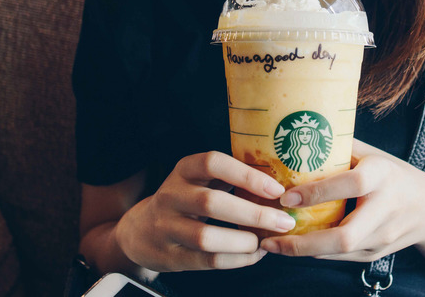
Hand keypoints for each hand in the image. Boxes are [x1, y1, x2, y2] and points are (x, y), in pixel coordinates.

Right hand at [114, 151, 295, 271]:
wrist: (140, 232)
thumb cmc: (186, 200)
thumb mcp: (199, 180)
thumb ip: (230, 179)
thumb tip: (280, 186)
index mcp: (184, 169)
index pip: (213, 164)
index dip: (246, 175)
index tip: (276, 190)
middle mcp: (171, 195)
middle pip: (212, 203)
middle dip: (253, 214)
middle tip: (284, 222)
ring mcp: (166, 227)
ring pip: (206, 237)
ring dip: (243, 241)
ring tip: (266, 242)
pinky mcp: (169, 255)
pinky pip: (206, 260)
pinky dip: (235, 260)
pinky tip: (254, 255)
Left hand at [260, 139, 424, 261]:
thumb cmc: (393, 174)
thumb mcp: (373, 155)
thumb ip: (341, 148)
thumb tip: (301, 132)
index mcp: (383, 175)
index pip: (351, 185)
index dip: (317, 192)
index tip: (285, 196)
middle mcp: (385, 208)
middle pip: (345, 236)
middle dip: (303, 242)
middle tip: (269, 238)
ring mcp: (382, 236)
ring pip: (339, 252)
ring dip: (302, 251)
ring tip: (270, 244)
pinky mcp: (377, 253)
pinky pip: (341, 258)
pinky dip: (314, 253)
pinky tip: (291, 247)